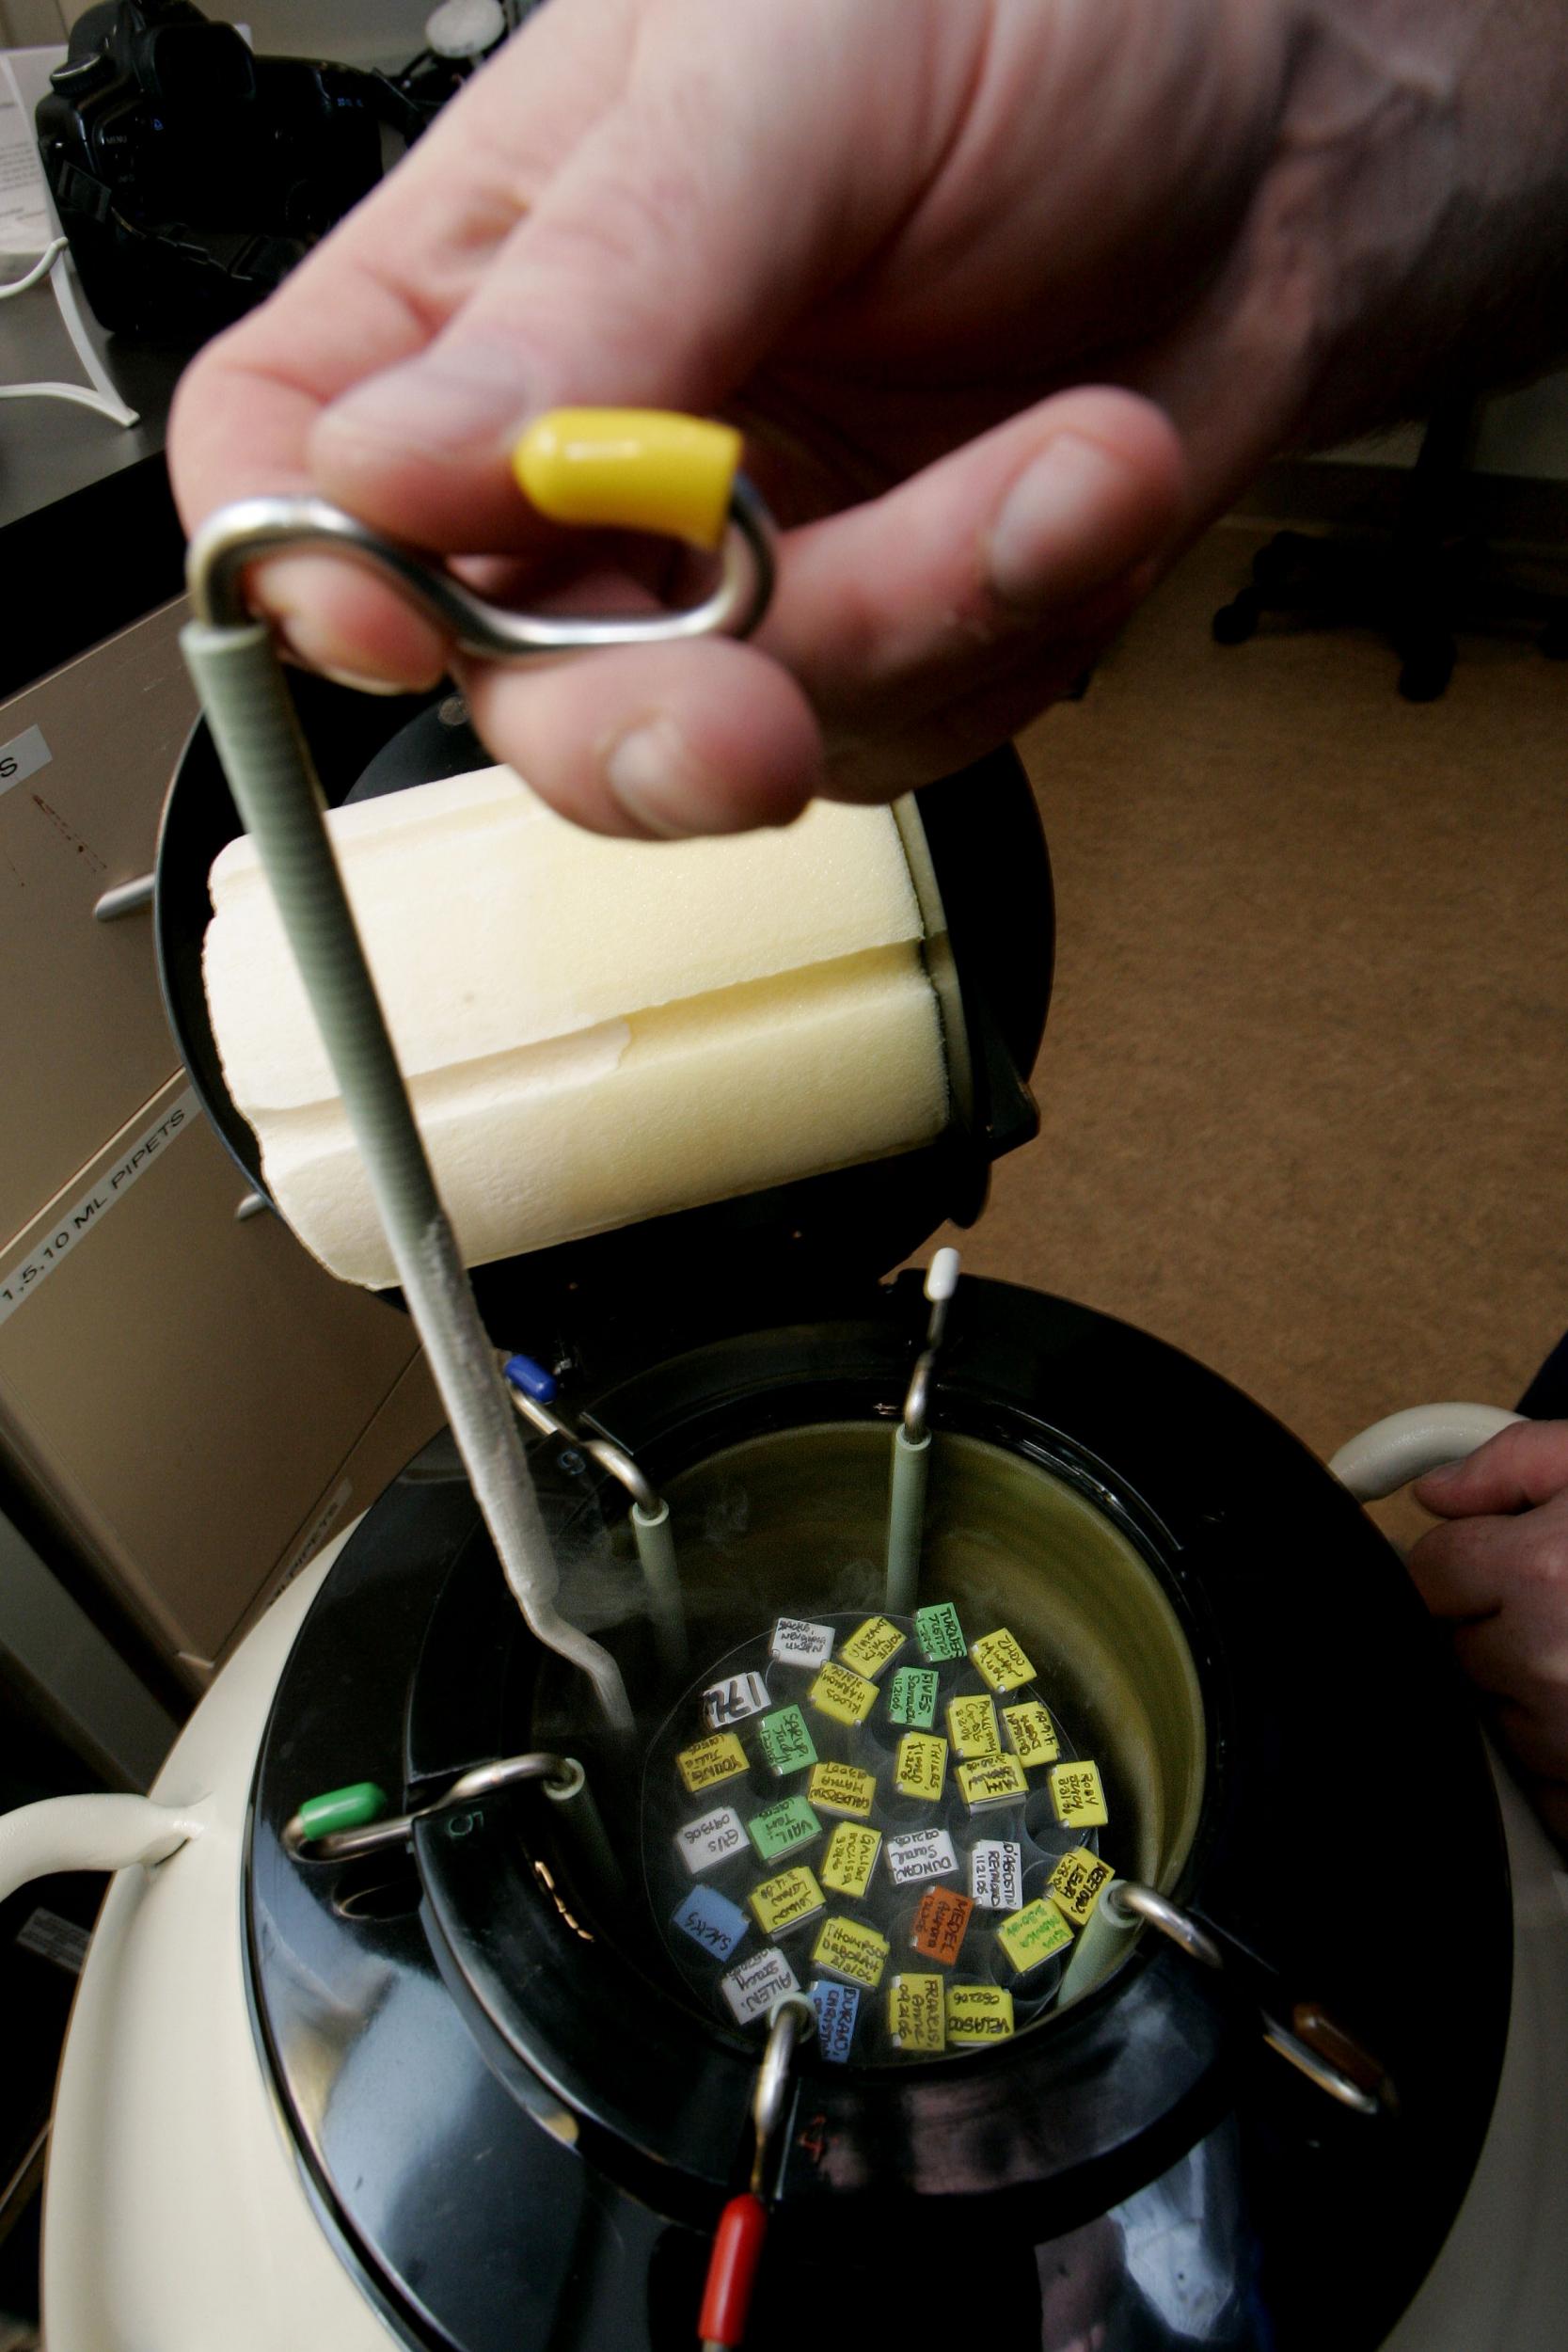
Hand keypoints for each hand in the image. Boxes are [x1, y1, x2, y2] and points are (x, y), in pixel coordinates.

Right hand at [169, 0, 1567, 835]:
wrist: (1286, 120)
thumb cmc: (1041, 16)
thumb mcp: (795, 79)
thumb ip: (601, 285)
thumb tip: (387, 470)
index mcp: (490, 278)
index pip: (285, 458)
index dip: (311, 566)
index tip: (406, 618)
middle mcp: (588, 452)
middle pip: (500, 677)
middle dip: (634, 721)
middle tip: (751, 709)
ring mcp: (735, 571)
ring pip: (726, 734)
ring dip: (915, 625)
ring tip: (1071, 458)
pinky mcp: (885, 642)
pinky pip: (899, 735)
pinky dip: (1010, 633)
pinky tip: (1084, 487)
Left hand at [1411, 1421, 1567, 1843]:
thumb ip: (1508, 1464)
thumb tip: (1436, 1494)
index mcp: (1538, 1573)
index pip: (1426, 1576)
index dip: (1460, 1563)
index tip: (1496, 1562)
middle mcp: (1549, 1661)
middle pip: (1455, 1649)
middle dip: (1492, 1624)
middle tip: (1563, 1604)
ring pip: (1496, 1717)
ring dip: (1528, 1691)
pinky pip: (1544, 1787)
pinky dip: (1563, 1757)